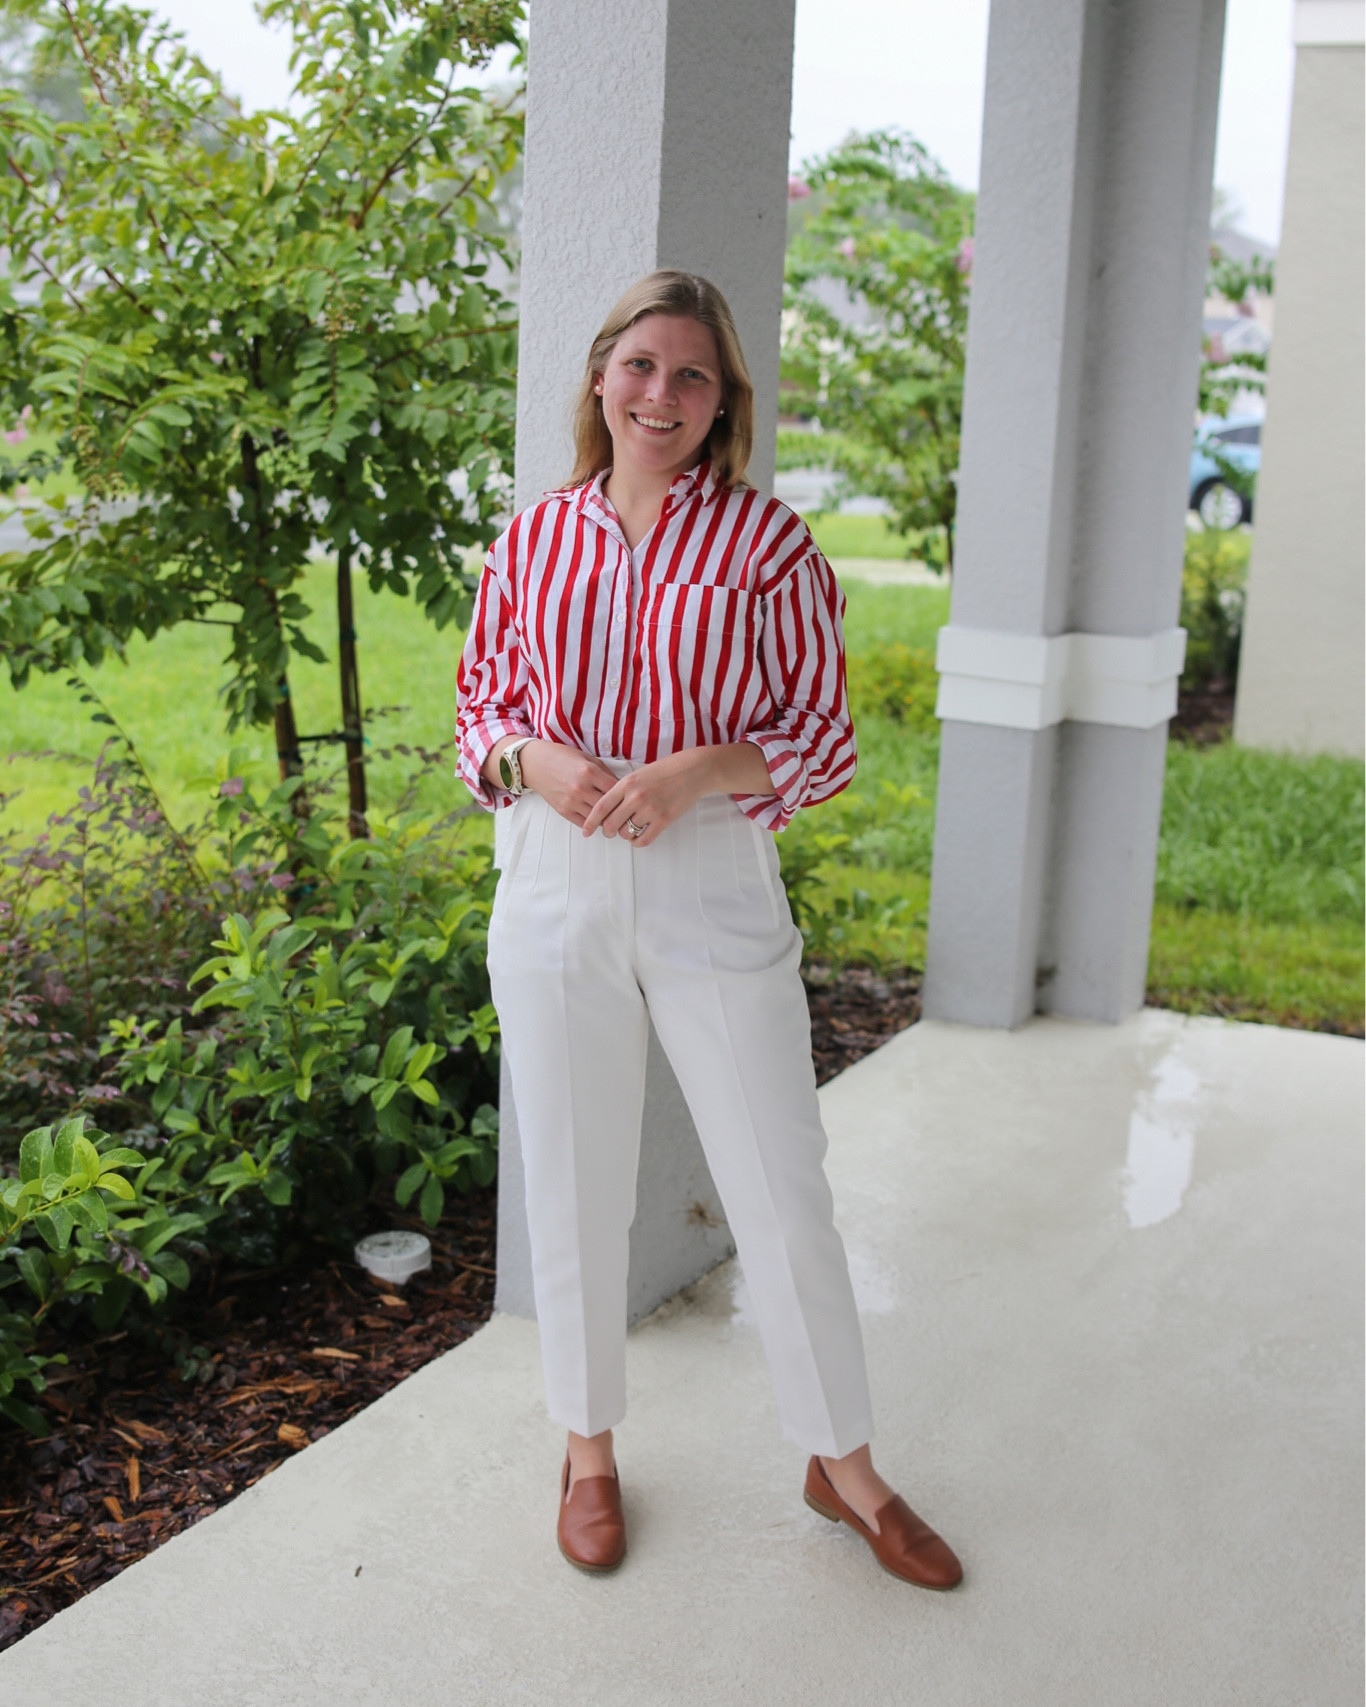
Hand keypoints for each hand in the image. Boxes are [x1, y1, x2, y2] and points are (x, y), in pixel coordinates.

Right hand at [517, 740, 617, 826]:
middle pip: (609, 807)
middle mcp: (581, 788)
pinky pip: (584, 823)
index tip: (630, 797)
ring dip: (607, 820)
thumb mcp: (587, 758)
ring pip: (597, 818)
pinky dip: (593, 823)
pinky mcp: (563, 810)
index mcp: (590, 772)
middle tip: (627, 813)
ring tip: (615, 819)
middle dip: (619, 810)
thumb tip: (621, 786)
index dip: (626, 794)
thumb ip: (604, 772)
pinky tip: (599, 821)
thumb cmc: (561, 757)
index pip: (616, 789)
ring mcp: (571, 801)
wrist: (535, 763)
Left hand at [581, 749, 721, 846]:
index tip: (586, 831)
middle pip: (611, 824)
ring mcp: (650, 809)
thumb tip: (609, 811)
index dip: (591, 822)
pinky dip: (637, 841)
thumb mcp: (639, 774)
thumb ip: (623, 790)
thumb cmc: (665, 770)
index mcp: (627, 783)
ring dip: (625, 835)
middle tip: (610, 831)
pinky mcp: (664, 819)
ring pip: (626, 833)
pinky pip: (643, 840)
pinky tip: (639, 835)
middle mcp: (636, 797)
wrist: (693, 770)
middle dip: (608, 831)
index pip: (601, 807)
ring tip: (630, 829)